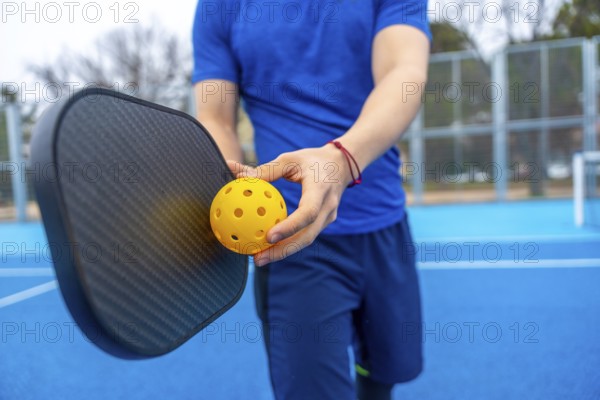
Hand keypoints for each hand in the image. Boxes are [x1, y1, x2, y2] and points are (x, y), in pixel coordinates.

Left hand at [227, 144, 351, 265]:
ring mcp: (328, 218)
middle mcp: (327, 207)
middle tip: (258, 258)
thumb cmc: (312, 160)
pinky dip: (287, 244)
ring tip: (259, 259)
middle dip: (282, 251)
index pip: (308, 213)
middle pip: (307, 236)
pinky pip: (305, 236)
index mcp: (321, 189)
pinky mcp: (323, 223)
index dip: (289, 227)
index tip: (268, 236)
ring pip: (306, 240)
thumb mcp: (290, 159)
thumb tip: (236, 175)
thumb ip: (265, 169)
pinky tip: (268, 248)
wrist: (342, 166)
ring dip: (282, 252)